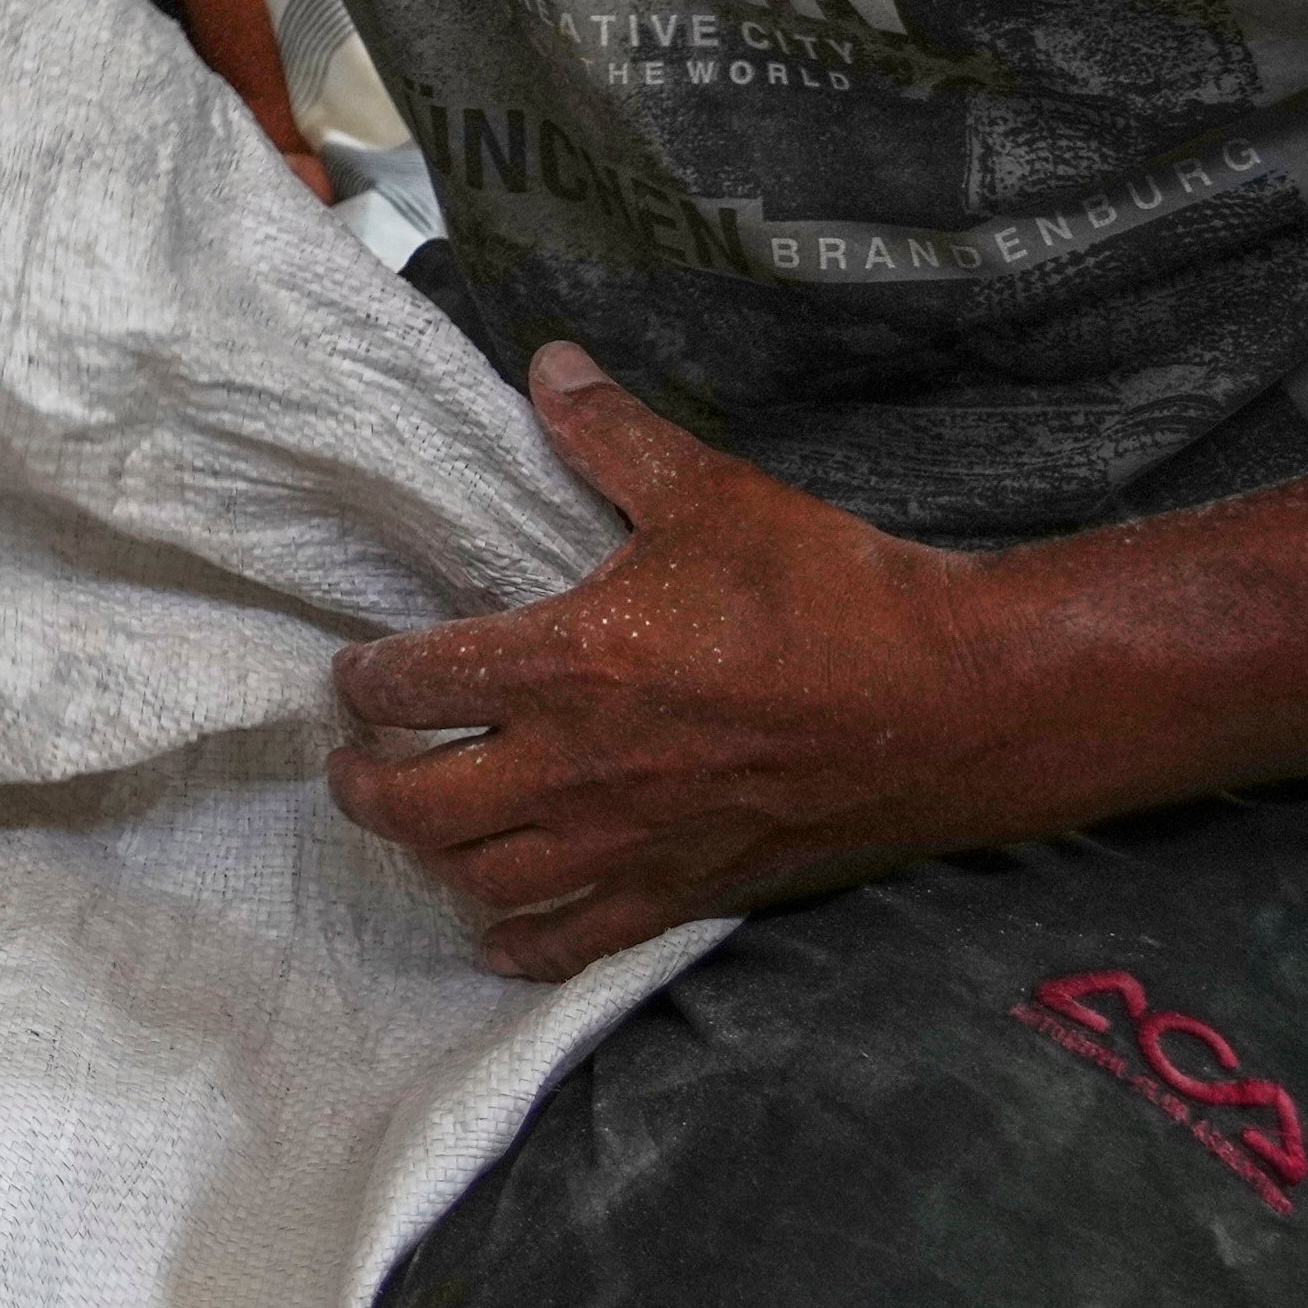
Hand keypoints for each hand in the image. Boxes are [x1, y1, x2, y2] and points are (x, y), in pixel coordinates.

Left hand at [325, 344, 1023, 977]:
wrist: (950, 703)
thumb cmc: (828, 591)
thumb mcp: (711, 492)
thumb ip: (611, 435)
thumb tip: (549, 362)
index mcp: (569, 664)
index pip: (415, 683)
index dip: (366, 680)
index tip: (359, 672)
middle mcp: (578, 769)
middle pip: (416, 806)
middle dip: (365, 785)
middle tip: (357, 762)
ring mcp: (628, 844)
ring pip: (479, 881)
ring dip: (430, 858)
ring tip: (420, 828)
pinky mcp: (683, 894)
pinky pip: (569, 945)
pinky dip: (517, 943)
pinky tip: (498, 932)